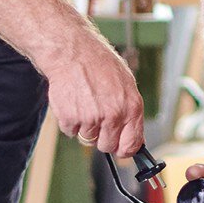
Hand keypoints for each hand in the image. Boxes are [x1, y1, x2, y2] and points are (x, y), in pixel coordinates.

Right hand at [44, 20, 145, 157]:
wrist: (73, 52)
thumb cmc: (100, 65)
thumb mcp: (126, 84)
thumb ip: (130, 112)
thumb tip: (134, 137)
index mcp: (131, 108)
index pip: (131, 145)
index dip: (124, 150)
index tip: (119, 149)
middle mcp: (113, 115)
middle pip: (107, 146)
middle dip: (102, 137)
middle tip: (96, 118)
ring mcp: (91, 118)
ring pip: (87, 139)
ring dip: (84, 126)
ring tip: (84, 103)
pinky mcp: (70, 118)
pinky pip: (70, 132)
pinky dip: (70, 121)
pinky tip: (73, 101)